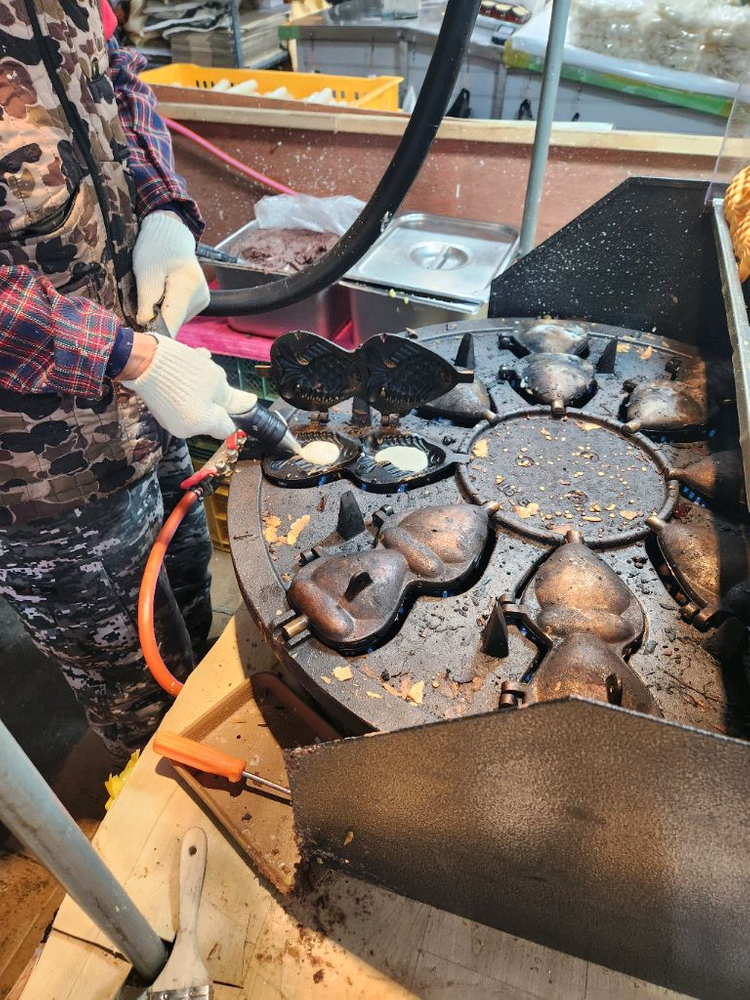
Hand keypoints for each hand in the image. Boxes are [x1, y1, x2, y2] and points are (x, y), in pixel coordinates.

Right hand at [120, 335, 257, 439]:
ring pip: (196, 408)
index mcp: (203, 424)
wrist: (142, 360)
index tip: (230, 398)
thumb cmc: (183, 370)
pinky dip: (185, 390)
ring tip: (195, 368)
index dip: (232, 413)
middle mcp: (186, 430)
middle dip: (214, 399)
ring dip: (200, 391)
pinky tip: (184, 370)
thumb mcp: (215, 379)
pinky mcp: (160, 412)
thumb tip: (249, 403)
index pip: (228, 429)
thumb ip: (232, 396)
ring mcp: (171, 422)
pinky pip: (181, 404)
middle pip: (210, 418)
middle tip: (209, 378)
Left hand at [132, 211, 209, 334]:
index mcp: (186, 287)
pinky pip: (182, 314)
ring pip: (178, 319)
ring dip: (164, 315)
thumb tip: (146, 324)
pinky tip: (164, 296)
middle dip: (158, 321)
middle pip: (175, 322)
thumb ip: (146, 301)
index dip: (156, 333)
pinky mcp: (202, 301)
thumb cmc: (155, 250)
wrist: (171, 237)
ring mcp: (203, 300)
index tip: (143, 341)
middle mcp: (200, 296)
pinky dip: (170, 310)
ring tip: (155, 297)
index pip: (172, 321)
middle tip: (142, 310)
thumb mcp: (145, 273)